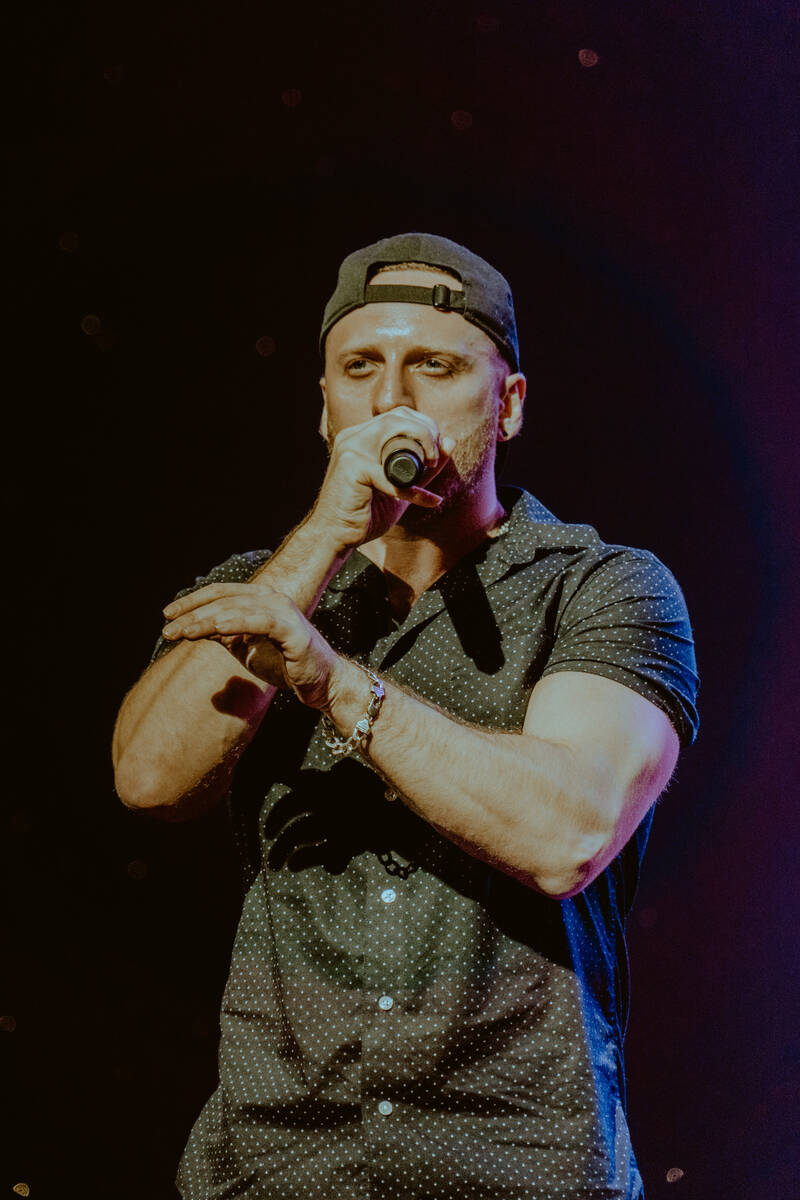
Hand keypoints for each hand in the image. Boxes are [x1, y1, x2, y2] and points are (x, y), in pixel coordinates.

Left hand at [162, 583, 338, 706]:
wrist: (319, 683)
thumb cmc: (284, 664)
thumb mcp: (244, 648)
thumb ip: (224, 634)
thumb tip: (194, 628)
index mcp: (260, 599)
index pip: (220, 593)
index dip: (192, 601)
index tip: (167, 615)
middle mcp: (271, 598)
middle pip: (223, 599)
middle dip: (192, 613)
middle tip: (167, 628)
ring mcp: (282, 611)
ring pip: (235, 610)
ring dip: (205, 621)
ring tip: (182, 632)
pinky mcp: (291, 629)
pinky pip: (258, 623)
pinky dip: (236, 624)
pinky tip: (215, 630)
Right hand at [312, 407, 454, 548]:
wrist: (335, 536)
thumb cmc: (365, 513)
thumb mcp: (402, 488)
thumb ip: (424, 469)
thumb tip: (450, 442)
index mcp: (362, 438)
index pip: (399, 415)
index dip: (424, 426)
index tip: (438, 450)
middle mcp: (354, 437)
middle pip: (397, 416)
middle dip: (426, 431)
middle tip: (436, 458)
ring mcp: (350, 449)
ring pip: (392, 428)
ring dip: (420, 443)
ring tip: (431, 465)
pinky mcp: (351, 467)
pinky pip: (389, 474)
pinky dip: (412, 489)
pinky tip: (427, 501)